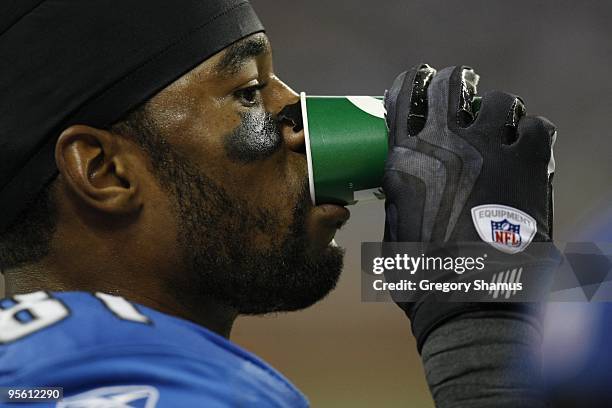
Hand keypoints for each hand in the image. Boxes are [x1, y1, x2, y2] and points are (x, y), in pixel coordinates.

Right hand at [382, 64, 556, 348]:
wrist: (471, 300)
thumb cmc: (424, 276)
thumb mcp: (394, 230)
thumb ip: (398, 196)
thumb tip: (401, 186)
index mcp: (406, 157)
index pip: (404, 93)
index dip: (412, 81)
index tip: (418, 81)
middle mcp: (445, 141)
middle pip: (451, 82)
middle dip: (455, 80)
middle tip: (462, 90)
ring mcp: (489, 148)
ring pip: (499, 100)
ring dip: (497, 111)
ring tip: (499, 128)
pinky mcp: (528, 164)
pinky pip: (537, 127)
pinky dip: (531, 135)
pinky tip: (526, 150)